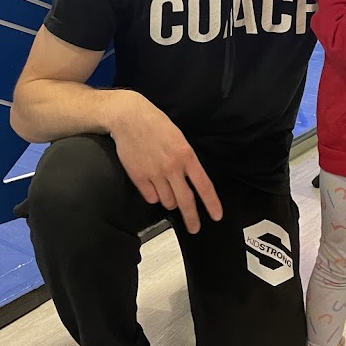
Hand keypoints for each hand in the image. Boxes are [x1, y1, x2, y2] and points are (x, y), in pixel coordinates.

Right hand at [109, 92, 222, 233]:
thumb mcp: (178, 137)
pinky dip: (153, 195)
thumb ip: (186, 159)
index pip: (203, 185)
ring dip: (169, 201)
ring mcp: (154, 173)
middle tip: (194, 228)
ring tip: (166, 188)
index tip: (216, 216)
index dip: (211, 203)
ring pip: (167, 201)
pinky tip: (151, 184)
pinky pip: (150, 197)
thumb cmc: (155, 124)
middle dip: (192, 219)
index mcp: (186, 155)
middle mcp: (172, 167)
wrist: (128, 117)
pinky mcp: (138, 177)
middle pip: (185, 201)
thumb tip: (190, 179)